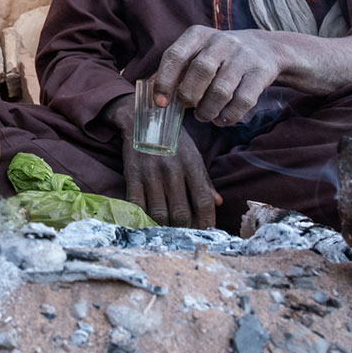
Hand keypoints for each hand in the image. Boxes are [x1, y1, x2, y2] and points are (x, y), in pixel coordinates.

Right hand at [108, 96, 218, 227]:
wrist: (143, 117)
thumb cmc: (173, 138)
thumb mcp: (193, 154)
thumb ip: (204, 180)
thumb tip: (218, 203)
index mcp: (191, 164)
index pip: (203, 201)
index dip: (206, 222)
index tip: (207, 232)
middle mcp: (172, 170)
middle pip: (181, 212)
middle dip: (185, 229)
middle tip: (186, 235)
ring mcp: (151, 173)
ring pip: (159, 213)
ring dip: (165, 227)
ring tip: (169, 231)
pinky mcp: (132, 175)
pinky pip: (138, 205)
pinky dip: (143, 218)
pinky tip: (148, 222)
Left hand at [152, 25, 282, 126]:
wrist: (265, 47)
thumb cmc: (219, 55)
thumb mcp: (196, 52)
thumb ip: (174, 68)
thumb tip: (147, 89)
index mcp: (198, 35)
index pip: (175, 55)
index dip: (165, 81)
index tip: (161, 103)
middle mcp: (221, 42)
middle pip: (200, 71)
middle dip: (189, 96)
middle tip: (188, 107)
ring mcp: (243, 56)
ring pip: (221, 90)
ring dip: (208, 110)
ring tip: (203, 115)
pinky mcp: (260, 72)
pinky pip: (243, 100)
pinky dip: (229, 115)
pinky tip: (222, 119)